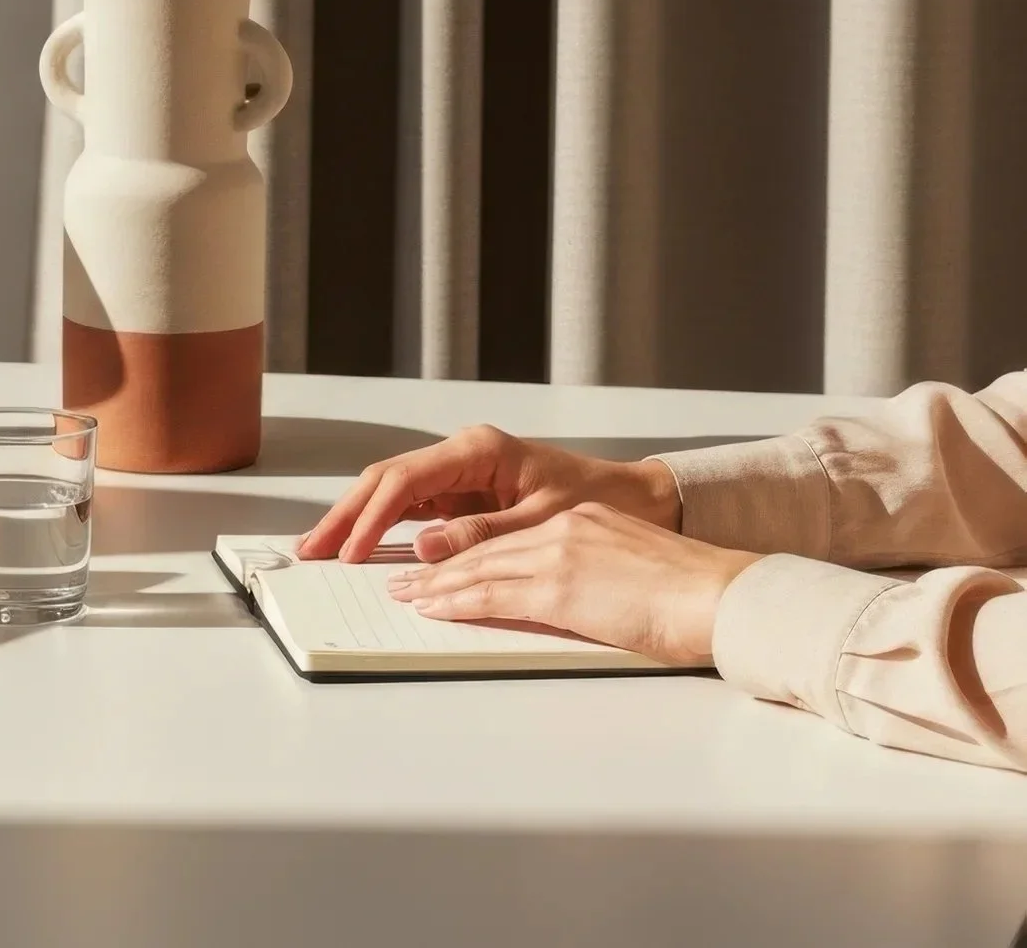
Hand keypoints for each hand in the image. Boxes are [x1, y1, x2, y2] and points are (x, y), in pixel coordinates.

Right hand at [299, 423, 681, 562]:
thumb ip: (483, 534)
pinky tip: (360, 546)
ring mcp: (459, 473)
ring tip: (322, 549)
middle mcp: (461, 455)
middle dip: (346, 515)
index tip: (351, 551)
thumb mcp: (544, 520)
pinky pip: (412, 508)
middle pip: (385, 482)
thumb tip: (426, 547)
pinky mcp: (463, 494)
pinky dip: (383, 527)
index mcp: (478, 451)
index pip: (406, 482)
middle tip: (311, 548)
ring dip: (356, 521)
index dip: (371, 518)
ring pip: (391, 493)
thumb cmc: (600, 500)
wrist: (636, 498)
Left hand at [387, 503, 757, 665]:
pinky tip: (435, 608)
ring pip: (481, 568)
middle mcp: (565, 530)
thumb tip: (580, 597)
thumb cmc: (695, 594)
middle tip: (406, 579)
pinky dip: (458, 600)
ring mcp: (559, 556)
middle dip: (440, 567)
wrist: (724, 594)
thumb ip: (595, 573)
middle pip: (486, 550)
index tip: (443, 565)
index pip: (512, 539)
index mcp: (584, 522)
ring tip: (407, 596)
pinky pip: (495, 594)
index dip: (471, 553)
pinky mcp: (560, 587)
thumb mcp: (633, 569)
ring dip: (438, 584)